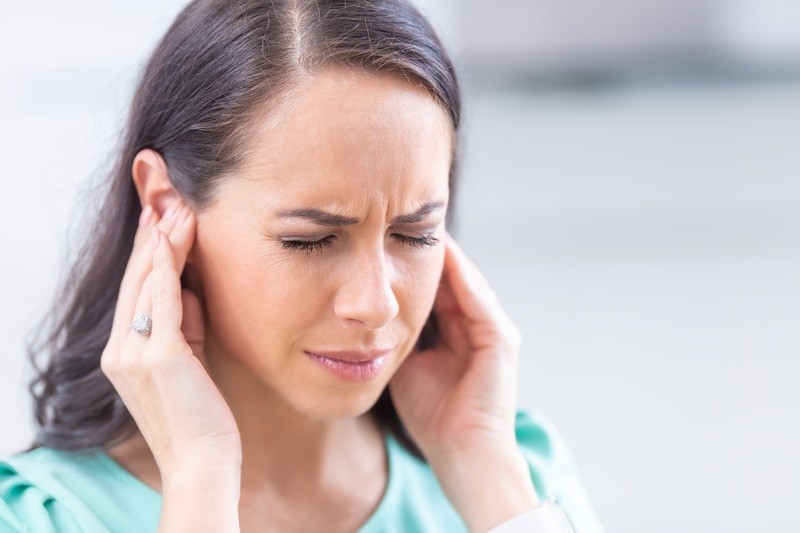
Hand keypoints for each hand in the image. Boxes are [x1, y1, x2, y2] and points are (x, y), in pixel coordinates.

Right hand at [100, 200, 240, 480]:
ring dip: (162, 240)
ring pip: (146, 283)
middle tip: (166, 198)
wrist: (202, 461)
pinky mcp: (160, 356)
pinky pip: (162, 300)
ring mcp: (135, 353)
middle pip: (136, 280)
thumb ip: (185, 326)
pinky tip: (172, 235)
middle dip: (152, 236)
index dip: (147, 253)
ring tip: (177, 206)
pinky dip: (166, 264)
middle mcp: (121, 350)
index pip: (135, 291)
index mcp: (123, 354)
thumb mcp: (188, 361)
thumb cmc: (200, 415)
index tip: (160, 219)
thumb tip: (192, 290)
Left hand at [388, 231, 522, 459]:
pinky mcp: (501, 339)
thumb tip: (366, 313)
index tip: (385, 240)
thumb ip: (395, 336)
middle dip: (425, 252)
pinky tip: (441, 253)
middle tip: (400, 219)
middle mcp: (476, 326)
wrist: (460, 453)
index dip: (411, 264)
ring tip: (421, 225)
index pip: (434, 288)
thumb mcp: (406, 365)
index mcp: (455, 333)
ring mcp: (492, 330)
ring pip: (465, 281)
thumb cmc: (431, 417)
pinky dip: (460, 276)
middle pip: (449, 278)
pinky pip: (478, 299)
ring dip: (444, 255)